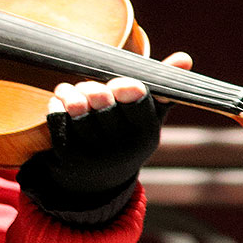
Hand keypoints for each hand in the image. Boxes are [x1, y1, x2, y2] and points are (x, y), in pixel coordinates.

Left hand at [18, 52, 191, 221]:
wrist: (100, 184)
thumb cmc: (127, 138)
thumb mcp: (149, 119)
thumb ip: (163, 90)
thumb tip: (184, 59)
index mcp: (146, 134)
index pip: (136, 100)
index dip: (124, 86)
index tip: (117, 84)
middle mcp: (122, 146)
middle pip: (103, 101)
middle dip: (93, 88)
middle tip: (90, 86)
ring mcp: (94, 154)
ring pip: (78, 110)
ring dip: (71, 94)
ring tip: (70, 90)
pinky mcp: (69, 157)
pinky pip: (59, 122)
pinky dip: (57, 106)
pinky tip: (59, 101)